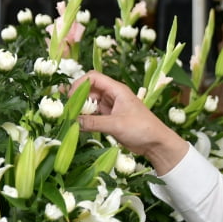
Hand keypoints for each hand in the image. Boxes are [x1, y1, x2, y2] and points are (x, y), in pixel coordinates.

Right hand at [71, 71, 188, 173]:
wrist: (156, 143)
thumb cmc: (142, 129)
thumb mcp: (116, 125)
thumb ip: (93, 123)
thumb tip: (72, 122)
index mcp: (116, 90)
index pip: (93, 77)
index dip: (79, 84)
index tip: (71, 98)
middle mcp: (112, 95)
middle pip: (89, 90)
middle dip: (77, 98)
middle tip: (67, 111)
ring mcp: (111, 107)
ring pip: (90, 103)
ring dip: (81, 109)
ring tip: (69, 118)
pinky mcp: (110, 118)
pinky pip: (94, 114)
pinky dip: (86, 118)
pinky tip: (77, 125)